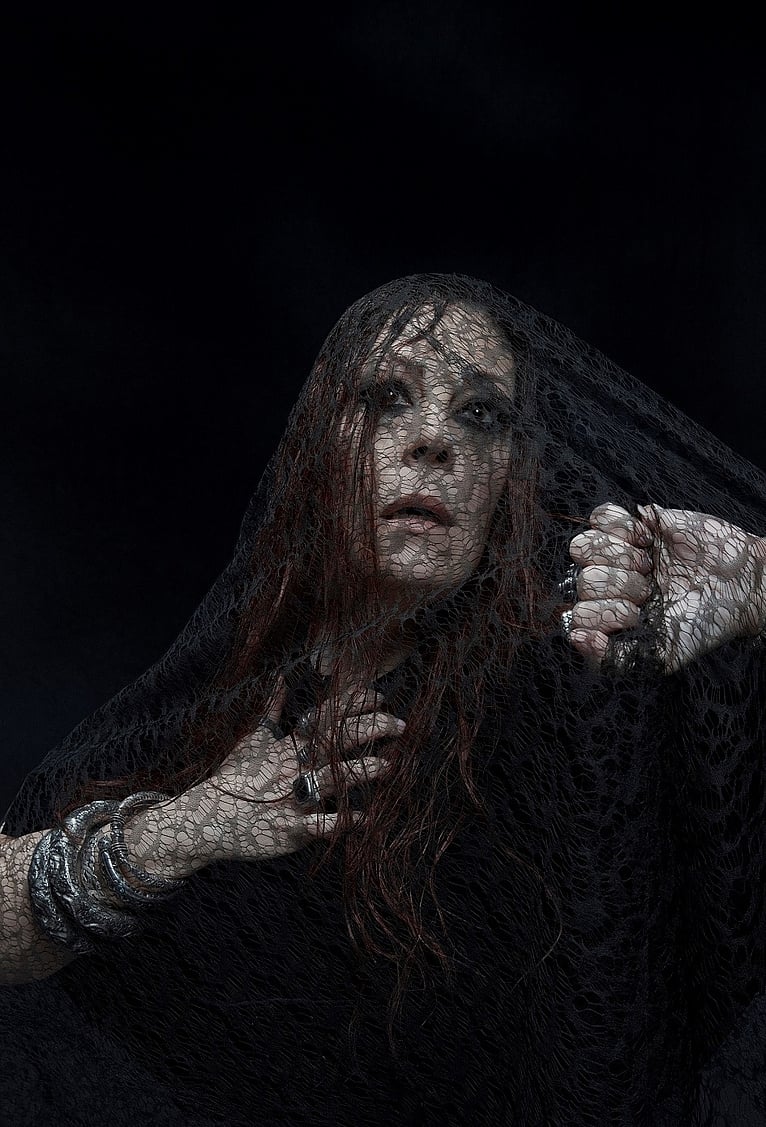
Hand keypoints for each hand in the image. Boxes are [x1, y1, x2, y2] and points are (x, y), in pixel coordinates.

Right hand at [183, 680, 404, 864]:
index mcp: (288, 744)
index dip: (353, 703)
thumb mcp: (252, 739)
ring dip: (358, 771)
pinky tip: (364, 817)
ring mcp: (290, 797)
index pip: (325, 715)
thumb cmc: (234, 778)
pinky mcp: (287, 829)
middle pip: (334, 740)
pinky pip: (316, 824)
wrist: (206, 818)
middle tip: (400, 724)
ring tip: (387, 766)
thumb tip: (280, 678)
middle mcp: (292, 766)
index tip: (381, 695)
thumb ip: (270, 709)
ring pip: (328, 779)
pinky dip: (340, 821)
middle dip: (368, 729)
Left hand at [566, 502, 765, 672]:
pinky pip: (599, 516)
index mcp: (608, 618)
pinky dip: (621, 527)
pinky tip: (645, 539)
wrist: (741, 584)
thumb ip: (613, 659)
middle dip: (622, 587)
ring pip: (582, 546)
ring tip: (648, 565)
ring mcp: (616, 554)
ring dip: (620, 556)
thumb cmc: (703, 622)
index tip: (637, 615)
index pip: (576, 616)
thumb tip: (575, 637)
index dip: (606, 613)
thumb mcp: (662, 655)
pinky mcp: (632, 525)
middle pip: (583, 580)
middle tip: (650, 589)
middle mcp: (607, 587)